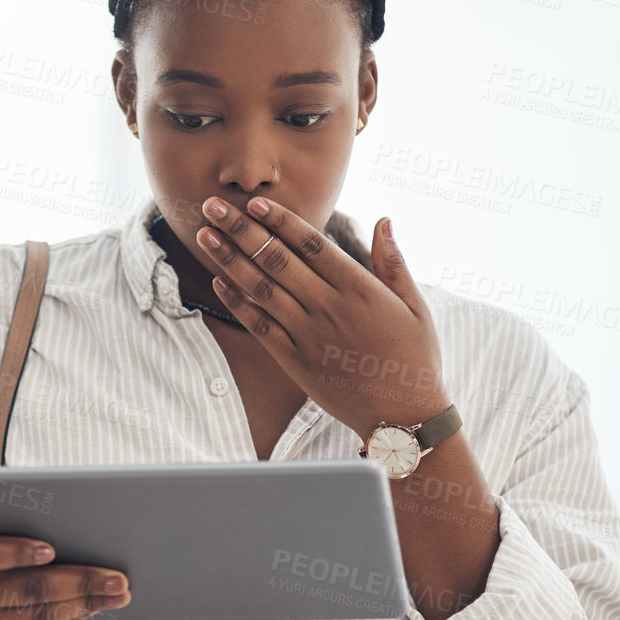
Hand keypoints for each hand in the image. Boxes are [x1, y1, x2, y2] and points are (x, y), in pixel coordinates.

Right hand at [0, 506, 129, 619]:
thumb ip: (8, 516)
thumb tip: (54, 508)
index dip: (16, 552)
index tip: (52, 549)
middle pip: (24, 590)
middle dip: (78, 583)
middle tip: (117, 579)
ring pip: (36, 616)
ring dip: (83, 605)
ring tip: (116, 594)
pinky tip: (91, 609)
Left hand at [193, 196, 450, 439]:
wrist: (403, 417)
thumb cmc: (415, 358)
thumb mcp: (414, 306)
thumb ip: (393, 262)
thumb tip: (383, 219)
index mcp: (360, 288)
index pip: (311, 243)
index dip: (279, 220)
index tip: (254, 202)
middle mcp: (329, 307)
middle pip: (276, 259)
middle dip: (241, 229)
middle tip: (212, 206)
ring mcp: (308, 334)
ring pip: (260, 288)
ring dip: (229, 259)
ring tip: (205, 236)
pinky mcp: (294, 360)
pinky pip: (259, 326)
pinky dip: (236, 303)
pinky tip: (218, 282)